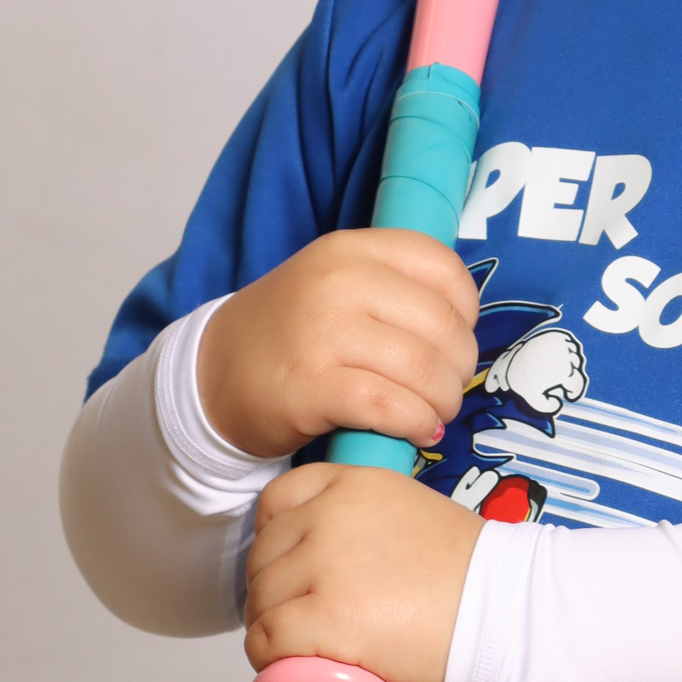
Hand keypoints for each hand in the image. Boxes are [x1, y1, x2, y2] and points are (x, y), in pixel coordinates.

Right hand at [198, 229, 480, 461]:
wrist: (215, 373)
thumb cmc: (292, 332)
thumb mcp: (334, 282)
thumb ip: (393, 287)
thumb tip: (463, 324)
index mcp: (351, 250)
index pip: (442, 268)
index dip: (465, 310)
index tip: (455, 338)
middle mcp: (339, 282)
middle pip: (441, 326)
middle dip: (459, 367)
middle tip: (448, 388)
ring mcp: (324, 333)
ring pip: (423, 370)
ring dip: (443, 401)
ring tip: (435, 413)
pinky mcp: (313, 386)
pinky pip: (392, 407)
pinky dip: (416, 424)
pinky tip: (417, 432)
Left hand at [243, 463, 481, 681]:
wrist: (506, 611)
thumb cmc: (472, 574)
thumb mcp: (413, 512)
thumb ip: (371, 518)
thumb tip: (343, 552)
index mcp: (353, 484)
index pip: (278, 501)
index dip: (274, 539)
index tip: (290, 568)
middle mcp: (330, 516)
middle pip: (264, 556)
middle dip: (273, 590)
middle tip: (300, 618)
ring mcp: (324, 566)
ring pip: (261, 600)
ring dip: (271, 626)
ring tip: (300, 647)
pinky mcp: (324, 618)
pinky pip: (267, 640)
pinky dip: (269, 658)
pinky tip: (287, 667)